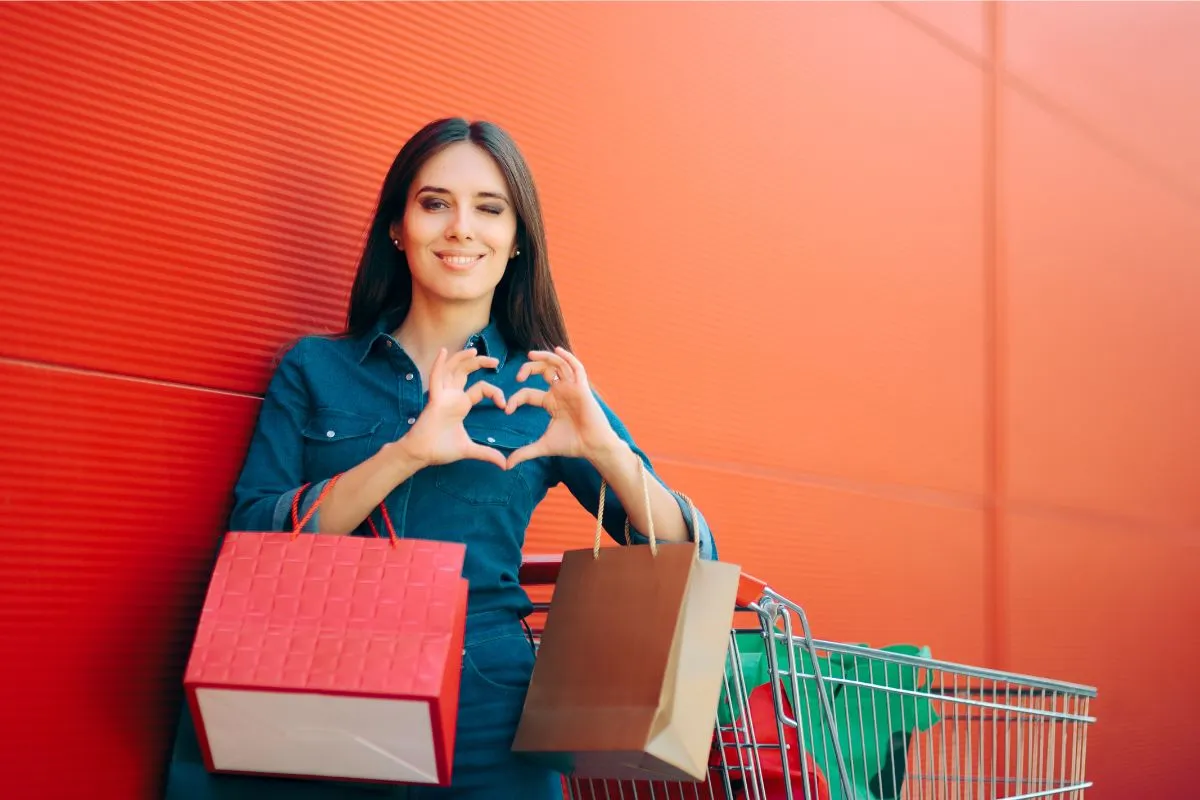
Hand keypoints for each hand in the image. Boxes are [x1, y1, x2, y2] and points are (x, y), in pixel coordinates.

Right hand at [398, 348, 507, 468]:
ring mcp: (441, 396)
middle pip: (465, 371)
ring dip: (463, 358)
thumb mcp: (469, 449)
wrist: (421, 455)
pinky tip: (444, 352)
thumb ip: (487, 453)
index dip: (494, 392)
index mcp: (460, 404)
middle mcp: (451, 396)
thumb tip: (505, 465)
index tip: (505, 405)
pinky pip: (435, 378)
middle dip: (480, 363)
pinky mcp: (433, 400)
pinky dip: (438, 364)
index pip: (480, 389)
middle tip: (496, 361)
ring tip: (475, 350)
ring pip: (452, 370)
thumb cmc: (440, 449)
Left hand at [504, 347, 618, 468]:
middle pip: (543, 371)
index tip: (506, 409)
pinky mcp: (582, 387)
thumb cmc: (572, 444)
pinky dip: (568, 357)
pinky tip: (557, 350)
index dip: (516, 399)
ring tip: (530, 355)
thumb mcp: (543, 446)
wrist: (593, 447)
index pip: (529, 393)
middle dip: (529, 369)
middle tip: (517, 376)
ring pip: (558, 364)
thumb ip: (524, 452)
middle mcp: (561, 391)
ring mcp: (572, 387)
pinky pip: (576, 367)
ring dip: (545, 357)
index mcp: (551, 402)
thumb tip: (506, 465)